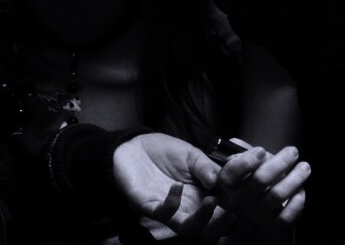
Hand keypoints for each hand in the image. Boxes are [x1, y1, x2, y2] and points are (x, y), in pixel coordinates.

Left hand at [113, 133, 234, 239]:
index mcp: (201, 195)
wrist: (133, 147)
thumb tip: (218, 180)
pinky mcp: (152, 207)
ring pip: (190, 230)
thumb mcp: (190, 154)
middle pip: (209, 228)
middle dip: (222, 223)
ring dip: (203, 220)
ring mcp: (171, 210)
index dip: (233, 209)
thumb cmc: (163, 151)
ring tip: (211, 201)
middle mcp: (189, 207)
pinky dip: (174, 203)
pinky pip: (165, 214)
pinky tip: (177, 186)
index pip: (221, 210)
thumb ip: (204, 166)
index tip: (243, 201)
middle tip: (230, 210)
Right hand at [214, 143, 308, 232]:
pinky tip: (301, 190)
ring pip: (277, 194)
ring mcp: (257, 215)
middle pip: (260, 179)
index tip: (261, 150)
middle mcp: (240, 200)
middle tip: (293, 151)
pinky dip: (297, 201)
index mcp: (228, 183)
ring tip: (305, 167)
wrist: (254, 218)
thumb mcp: (238, 168)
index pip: (232, 172)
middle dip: (280, 162)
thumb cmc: (247, 183)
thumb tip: (239, 145)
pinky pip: (287, 215)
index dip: (246, 161)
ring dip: (295, 178)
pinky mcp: (272, 227)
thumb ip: (240, 154)